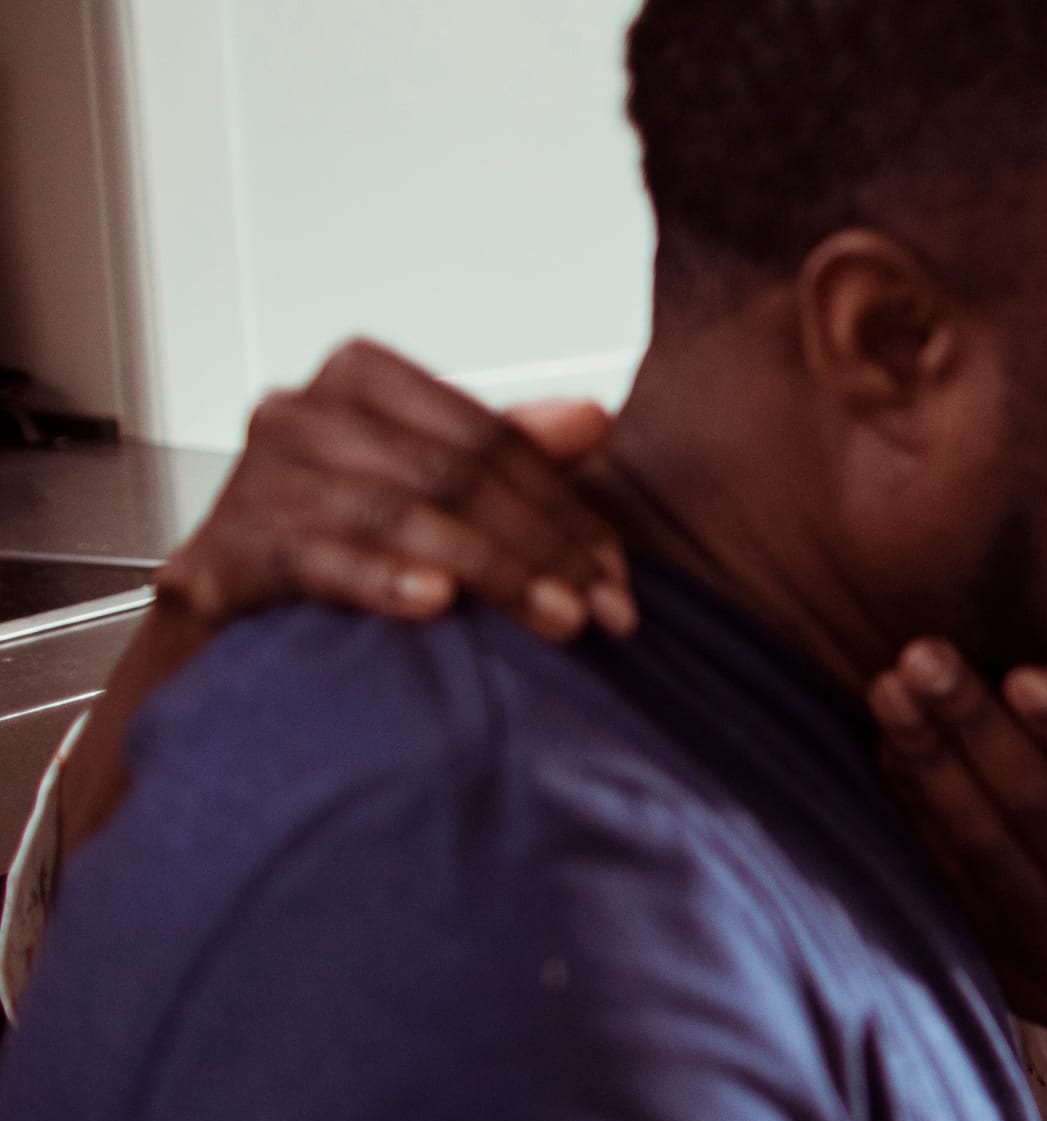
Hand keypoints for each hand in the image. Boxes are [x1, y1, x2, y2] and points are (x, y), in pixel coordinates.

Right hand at [53, 340, 626, 849]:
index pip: (491, 439)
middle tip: (604, 611)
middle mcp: (302, 412)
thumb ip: (507, 447)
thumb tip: (593, 418)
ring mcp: (258, 476)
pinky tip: (435, 603)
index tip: (617, 576)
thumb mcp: (431, 478)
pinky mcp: (230, 545)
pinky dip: (381, 581)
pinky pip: (317, 560)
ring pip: (401, 516)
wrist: (230, 598)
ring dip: (491, 573)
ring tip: (556, 619)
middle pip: (455, 476)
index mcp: (362, 376)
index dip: (566, 509)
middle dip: (543, 549)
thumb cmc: (339, 527)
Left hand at [867, 640, 1046, 1071]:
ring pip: (979, 843)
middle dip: (975, 727)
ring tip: (891, 690)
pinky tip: (884, 751)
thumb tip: (1026, 668)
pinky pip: (944, 877)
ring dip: (928, 763)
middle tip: (925, 655)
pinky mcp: (996, 957)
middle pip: (1036, 808)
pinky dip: (911, 812)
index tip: (1025, 675)